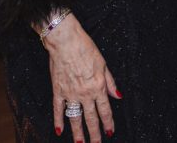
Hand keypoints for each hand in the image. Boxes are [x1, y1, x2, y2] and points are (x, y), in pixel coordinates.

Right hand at [43, 14, 120, 142]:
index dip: (108, 123)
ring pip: (75, 118)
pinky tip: (60, 131)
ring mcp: (70, 94)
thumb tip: (118, 96)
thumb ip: (111, 83)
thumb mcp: (104, 64)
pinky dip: (58, 121)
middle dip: (95, 134)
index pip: (105, 110)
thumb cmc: (86, 49)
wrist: (66, 42)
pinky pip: (58, 110)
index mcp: (99, 86)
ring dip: (78, 132)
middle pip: (91, 118)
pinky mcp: (58, 91)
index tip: (110, 133)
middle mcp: (85, 93)